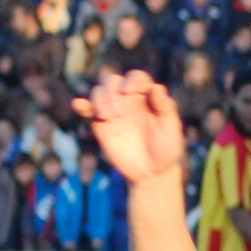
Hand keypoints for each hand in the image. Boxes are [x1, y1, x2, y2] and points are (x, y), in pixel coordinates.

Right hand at [72, 69, 185, 187]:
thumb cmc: (166, 147)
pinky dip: (82, 105)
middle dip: (113, 89)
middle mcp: (128, 99)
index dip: (132, 80)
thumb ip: (165, 107)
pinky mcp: (101, 123)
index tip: (132, 93)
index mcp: (146, 96)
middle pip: (113, 79)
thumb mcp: (171, 127)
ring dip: (101, 99)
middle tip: (121, 112)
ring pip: (99, 91)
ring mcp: (113, 110)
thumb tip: (156, 87)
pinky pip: (88, 109)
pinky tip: (79, 104)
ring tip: (110, 118)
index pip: (136, 77)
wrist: (152, 172)